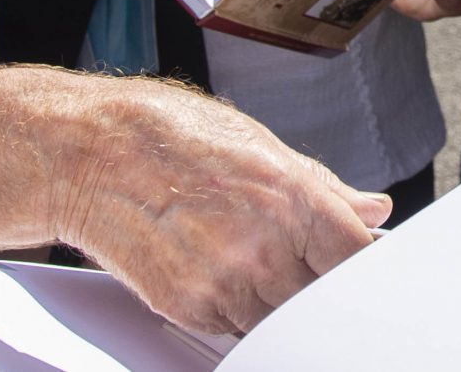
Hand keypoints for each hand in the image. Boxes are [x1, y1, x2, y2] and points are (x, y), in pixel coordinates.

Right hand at [49, 77, 391, 335]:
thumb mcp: (257, 143)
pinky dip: (234, 307)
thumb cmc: (167, 135)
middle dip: (313, 279)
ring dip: (273, 297)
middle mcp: (262, 245)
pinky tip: (211, 264)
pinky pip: (235, 326)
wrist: (88, 154)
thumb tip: (372, 208)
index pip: (356, 256)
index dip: (361, 262)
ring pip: (278, 316)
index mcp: (289, 195)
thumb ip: (322, 185)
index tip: (357, 262)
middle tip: (289, 251)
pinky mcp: (189, 308)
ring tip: (240, 250)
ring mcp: (225, 282)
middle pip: (320, 295)